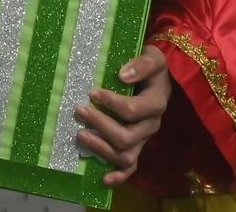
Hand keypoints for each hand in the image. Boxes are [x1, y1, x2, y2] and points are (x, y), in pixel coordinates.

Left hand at [74, 45, 169, 186]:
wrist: (157, 77)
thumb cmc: (150, 66)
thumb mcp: (153, 56)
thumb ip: (142, 63)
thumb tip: (122, 76)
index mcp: (156, 103)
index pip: (133, 110)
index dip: (111, 104)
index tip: (92, 93)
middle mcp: (151, 125)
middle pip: (126, 136)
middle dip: (100, 125)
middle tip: (79, 110)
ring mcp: (144, 139)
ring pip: (125, 155)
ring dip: (101, 148)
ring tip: (80, 134)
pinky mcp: (137, 147)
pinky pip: (130, 167)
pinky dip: (117, 176)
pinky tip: (102, 179)